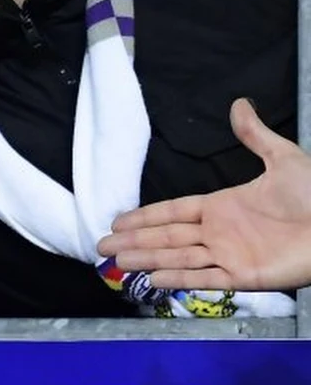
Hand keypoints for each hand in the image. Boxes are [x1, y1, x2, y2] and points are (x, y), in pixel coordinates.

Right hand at [97, 99, 310, 290]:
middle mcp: (218, 232)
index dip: (144, 217)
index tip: (118, 221)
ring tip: (116, 263)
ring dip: (146, 260)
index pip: (173, 212)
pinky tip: (153, 280)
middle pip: (166, 237)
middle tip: (102, 245)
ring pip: (177, 258)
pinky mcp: (242, 276)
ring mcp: (228, 255)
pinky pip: (203, 277)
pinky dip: (178, 280)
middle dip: (134, 241)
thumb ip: (255, 135)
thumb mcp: (283, 158)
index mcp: (222, 206)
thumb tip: (239, 104)